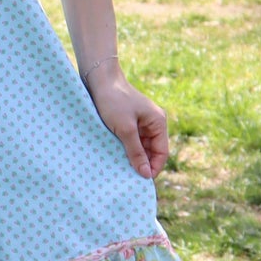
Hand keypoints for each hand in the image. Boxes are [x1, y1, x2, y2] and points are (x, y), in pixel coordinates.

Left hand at [83, 60, 168, 179]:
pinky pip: (132, 140)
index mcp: (158, 122)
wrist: (99, 79)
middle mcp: (153, 123)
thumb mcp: (125, 129)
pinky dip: (126, 149)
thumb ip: (136, 152)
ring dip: (133, 157)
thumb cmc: (114, 101)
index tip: (140, 181)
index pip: (162, 153)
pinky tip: (116, 157)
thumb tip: (146, 174)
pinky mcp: (129, 122)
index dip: (153, 168)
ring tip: (121, 169)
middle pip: (152, 151)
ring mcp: (141, 122)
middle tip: (129, 177)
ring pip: (141, 147)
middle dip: (143, 164)